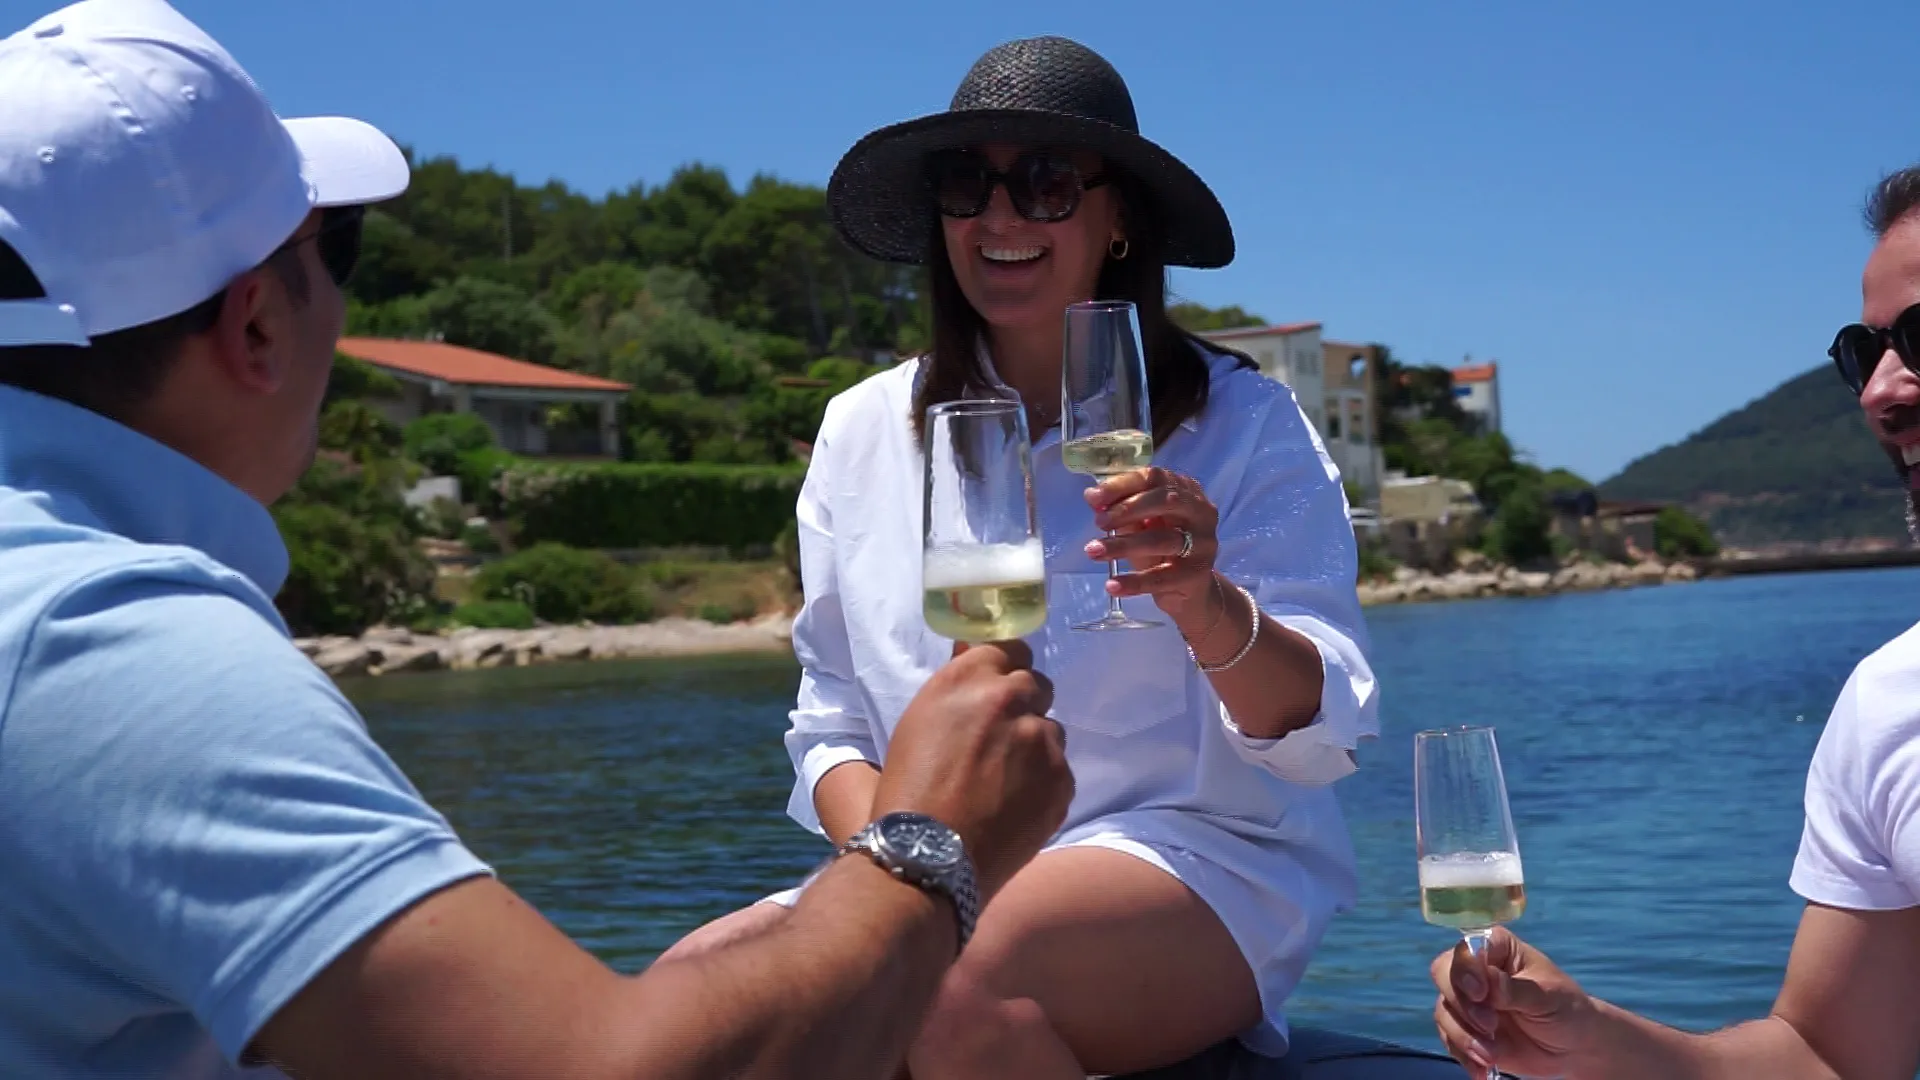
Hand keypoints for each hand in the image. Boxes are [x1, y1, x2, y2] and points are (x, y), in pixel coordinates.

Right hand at [871, 640, 1071, 900]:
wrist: (927, 856)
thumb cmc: (909, 789)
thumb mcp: (920, 721)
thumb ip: (958, 690)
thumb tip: (981, 665)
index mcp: (968, 679)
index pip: (1009, 649)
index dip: (1004, 671)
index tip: (997, 692)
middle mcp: (1011, 699)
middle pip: (1036, 684)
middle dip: (1022, 705)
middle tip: (1000, 740)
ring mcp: (1042, 739)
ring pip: (1050, 730)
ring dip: (1034, 746)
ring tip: (1005, 783)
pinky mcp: (1062, 778)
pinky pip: (1059, 769)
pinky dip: (1043, 782)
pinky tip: (1015, 806)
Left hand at [1084, 466, 1221, 626]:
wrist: (1189, 590)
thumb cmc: (1162, 550)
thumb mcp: (1141, 526)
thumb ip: (1121, 511)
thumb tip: (1093, 498)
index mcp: (1185, 490)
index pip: (1154, 478)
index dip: (1122, 485)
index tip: (1093, 497)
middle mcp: (1200, 511)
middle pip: (1165, 501)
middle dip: (1127, 509)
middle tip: (1099, 522)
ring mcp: (1203, 543)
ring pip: (1162, 540)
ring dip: (1123, 545)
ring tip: (1094, 551)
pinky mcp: (1197, 574)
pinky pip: (1162, 577)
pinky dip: (1134, 582)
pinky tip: (1112, 585)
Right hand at [1431, 927, 1598, 1076]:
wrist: (1573, 1048)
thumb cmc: (1566, 1010)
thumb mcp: (1547, 998)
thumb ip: (1515, 989)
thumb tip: (1488, 981)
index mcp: (1498, 949)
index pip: (1468, 948)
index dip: (1467, 969)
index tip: (1481, 994)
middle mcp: (1477, 970)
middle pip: (1443, 975)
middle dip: (1462, 1005)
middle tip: (1489, 1026)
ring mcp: (1468, 1001)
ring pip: (1444, 1011)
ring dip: (1464, 1036)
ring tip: (1491, 1056)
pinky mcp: (1466, 1029)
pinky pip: (1449, 1039)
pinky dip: (1463, 1056)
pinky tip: (1482, 1069)